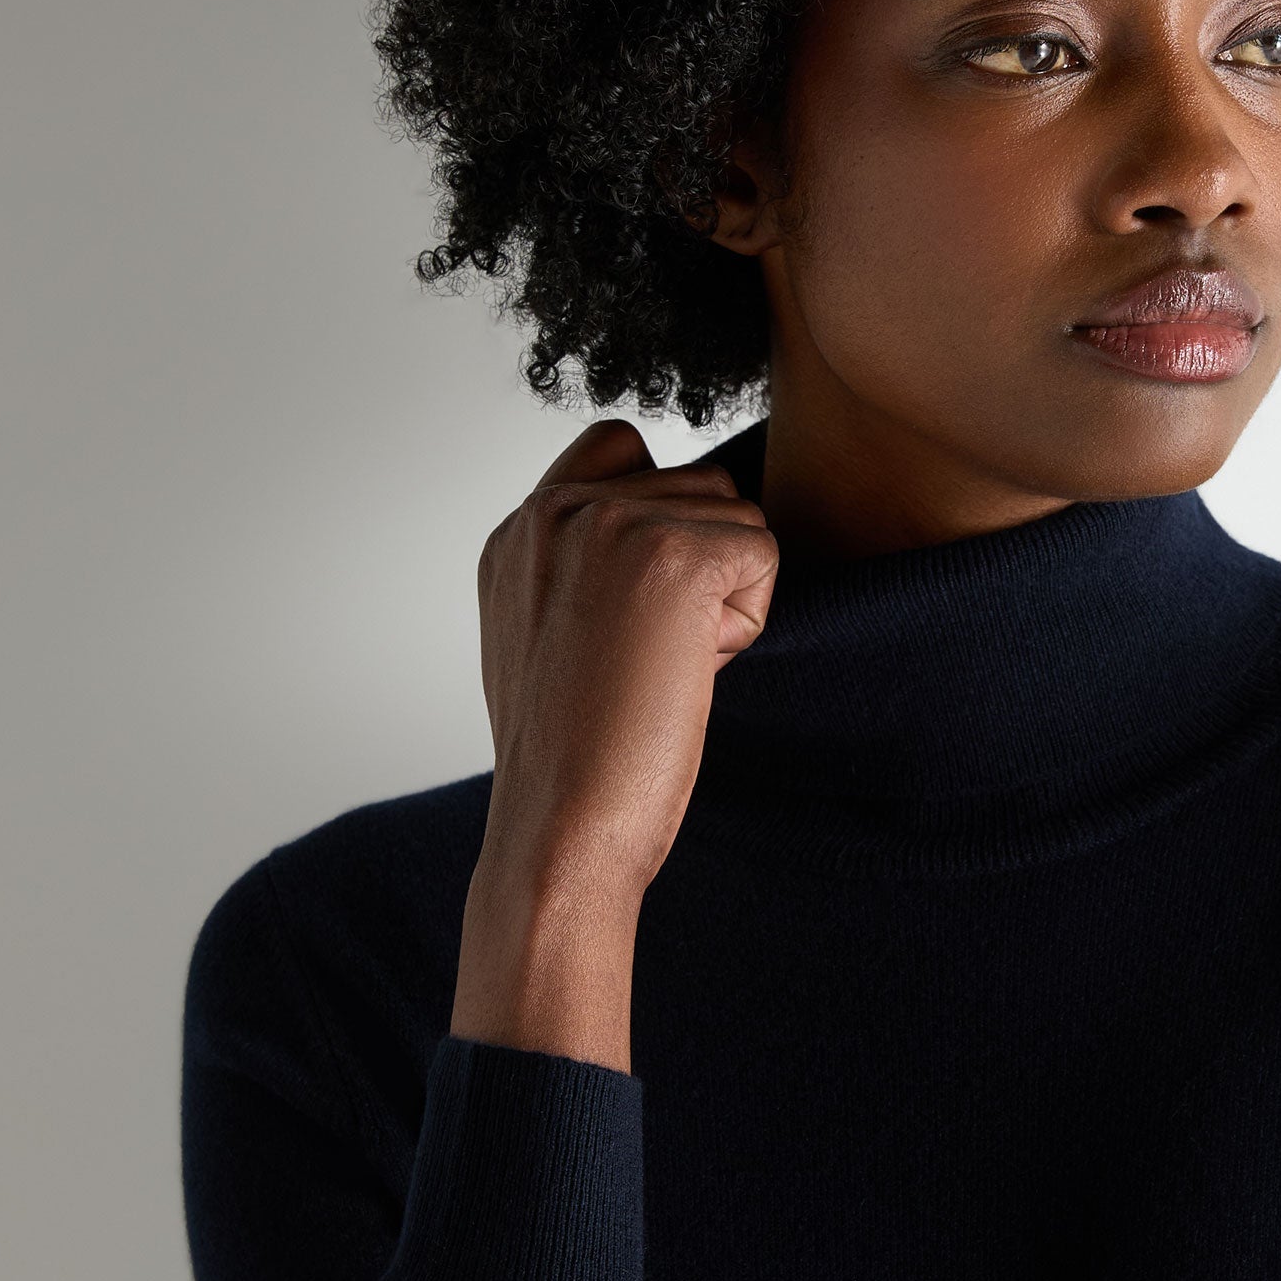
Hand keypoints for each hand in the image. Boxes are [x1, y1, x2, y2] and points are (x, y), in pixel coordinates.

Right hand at [450, 418, 777, 1070]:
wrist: (559, 833)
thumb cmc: (569, 762)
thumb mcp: (548, 637)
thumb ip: (585, 564)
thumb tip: (678, 527)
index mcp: (517, 530)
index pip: (622, 446)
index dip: (660, 522)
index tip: (631, 617)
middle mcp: (553, 510)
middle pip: (698, 482)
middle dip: (697, 569)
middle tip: (641, 660)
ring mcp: (611, 525)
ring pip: (737, 516)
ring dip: (723, 596)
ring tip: (659, 668)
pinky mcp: (672, 556)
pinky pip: (764, 554)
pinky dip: (747, 623)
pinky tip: (688, 674)